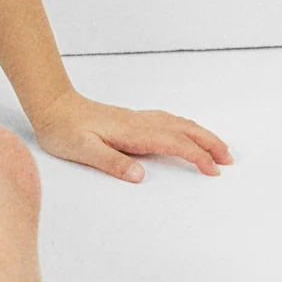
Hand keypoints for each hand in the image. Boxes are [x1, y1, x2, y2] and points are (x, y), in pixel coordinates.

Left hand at [27, 88, 232, 183]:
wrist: (51, 106)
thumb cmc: (64, 130)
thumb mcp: (83, 151)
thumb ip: (111, 163)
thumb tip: (139, 175)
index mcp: (133, 132)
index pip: (174, 144)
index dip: (197, 156)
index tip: (213, 171)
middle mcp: (139, 122)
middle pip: (184, 130)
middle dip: (209, 143)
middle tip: (229, 160)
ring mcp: (137, 119)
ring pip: (178, 123)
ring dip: (201, 134)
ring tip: (218, 149)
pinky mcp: (131, 119)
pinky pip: (168, 121)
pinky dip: (185, 128)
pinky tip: (186, 133)